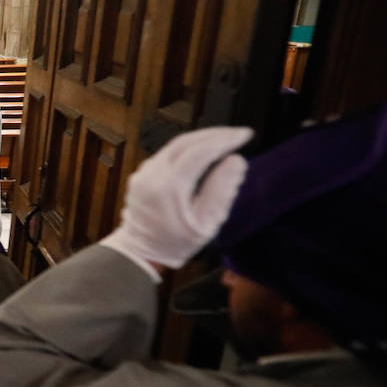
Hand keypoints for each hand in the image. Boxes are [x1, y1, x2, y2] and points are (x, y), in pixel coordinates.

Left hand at [98, 126, 252, 275]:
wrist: (140, 252)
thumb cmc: (176, 241)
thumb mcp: (206, 223)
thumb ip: (221, 190)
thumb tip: (236, 160)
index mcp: (168, 186)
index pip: (200, 151)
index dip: (225, 140)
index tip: (246, 134)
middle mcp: (152, 173)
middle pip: (186, 142)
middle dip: (215, 134)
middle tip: (238, 134)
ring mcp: (143, 172)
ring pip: (174, 145)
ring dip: (201, 139)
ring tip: (225, 139)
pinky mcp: (140, 174)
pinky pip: (166, 154)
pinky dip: (187, 148)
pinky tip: (203, 152)